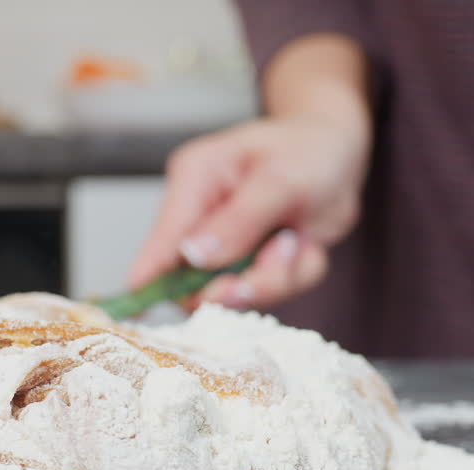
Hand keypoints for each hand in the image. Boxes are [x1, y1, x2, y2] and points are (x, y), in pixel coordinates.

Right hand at [128, 113, 369, 309]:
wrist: (341, 153)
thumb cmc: (307, 150)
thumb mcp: (279, 179)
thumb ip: (238, 220)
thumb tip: (193, 257)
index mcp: (194, 181)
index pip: (162, 240)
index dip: (149, 279)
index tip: (133, 315)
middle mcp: (202, 218)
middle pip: (195, 281)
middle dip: (241, 282)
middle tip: (278, 258)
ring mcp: (225, 245)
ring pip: (238, 292)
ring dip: (276, 276)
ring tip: (296, 239)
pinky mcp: (252, 263)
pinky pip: (272, 290)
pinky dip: (296, 274)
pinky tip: (304, 242)